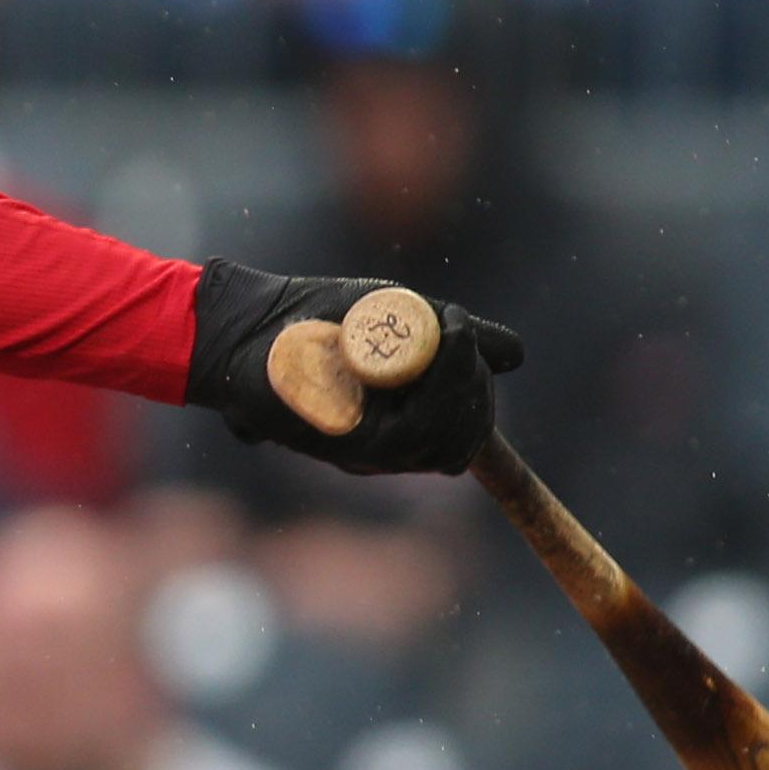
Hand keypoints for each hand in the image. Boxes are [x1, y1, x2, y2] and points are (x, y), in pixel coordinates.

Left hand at [185, 259, 522, 474]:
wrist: (251, 323)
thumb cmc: (317, 320)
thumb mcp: (398, 317)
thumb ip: (453, 339)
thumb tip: (517, 356)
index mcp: (404, 426)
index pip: (468, 435)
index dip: (481, 396)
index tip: (468, 341)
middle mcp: (391, 449)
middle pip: (468, 435)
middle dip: (475, 380)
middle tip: (457, 329)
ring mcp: (372, 452)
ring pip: (451, 434)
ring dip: (462, 377)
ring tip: (449, 329)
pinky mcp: (353, 446)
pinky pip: (421, 428)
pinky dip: (442, 380)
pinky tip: (439, 341)